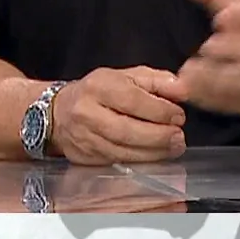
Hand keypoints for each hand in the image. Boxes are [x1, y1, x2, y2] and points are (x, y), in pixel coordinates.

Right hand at [50, 67, 187, 165]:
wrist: (57, 112)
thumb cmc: (99, 92)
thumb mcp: (126, 76)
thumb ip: (157, 80)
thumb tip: (182, 90)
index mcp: (98, 87)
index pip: (133, 100)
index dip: (160, 111)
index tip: (179, 116)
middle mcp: (86, 112)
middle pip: (127, 130)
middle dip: (159, 136)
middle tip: (179, 137)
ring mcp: (83, 138)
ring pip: (123, 151)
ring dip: (154, 152)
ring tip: (173, 148)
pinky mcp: (84, 157)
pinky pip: (116, 162)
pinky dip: (140, 161)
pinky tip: (154, 156)